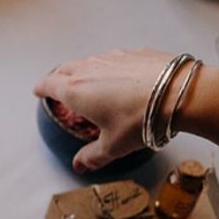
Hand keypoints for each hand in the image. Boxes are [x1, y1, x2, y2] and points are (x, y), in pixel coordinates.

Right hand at [34, 48, 178, 171]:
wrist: (179, 93)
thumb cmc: (140, 120)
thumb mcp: (113, 145)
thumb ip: (92, 156)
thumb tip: (79, 166)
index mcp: (75, 91)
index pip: (49, 84)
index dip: (41, 88)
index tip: (38, 91)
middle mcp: (89, 69)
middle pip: (65, 68)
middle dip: (59, 77)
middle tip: (59, 86)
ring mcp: (111, 57)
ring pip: (90, 61)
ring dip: (86, 70)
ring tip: (93, 83)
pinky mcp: (134, 52)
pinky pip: (115, 58)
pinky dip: (112, 67)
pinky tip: (124, 79)